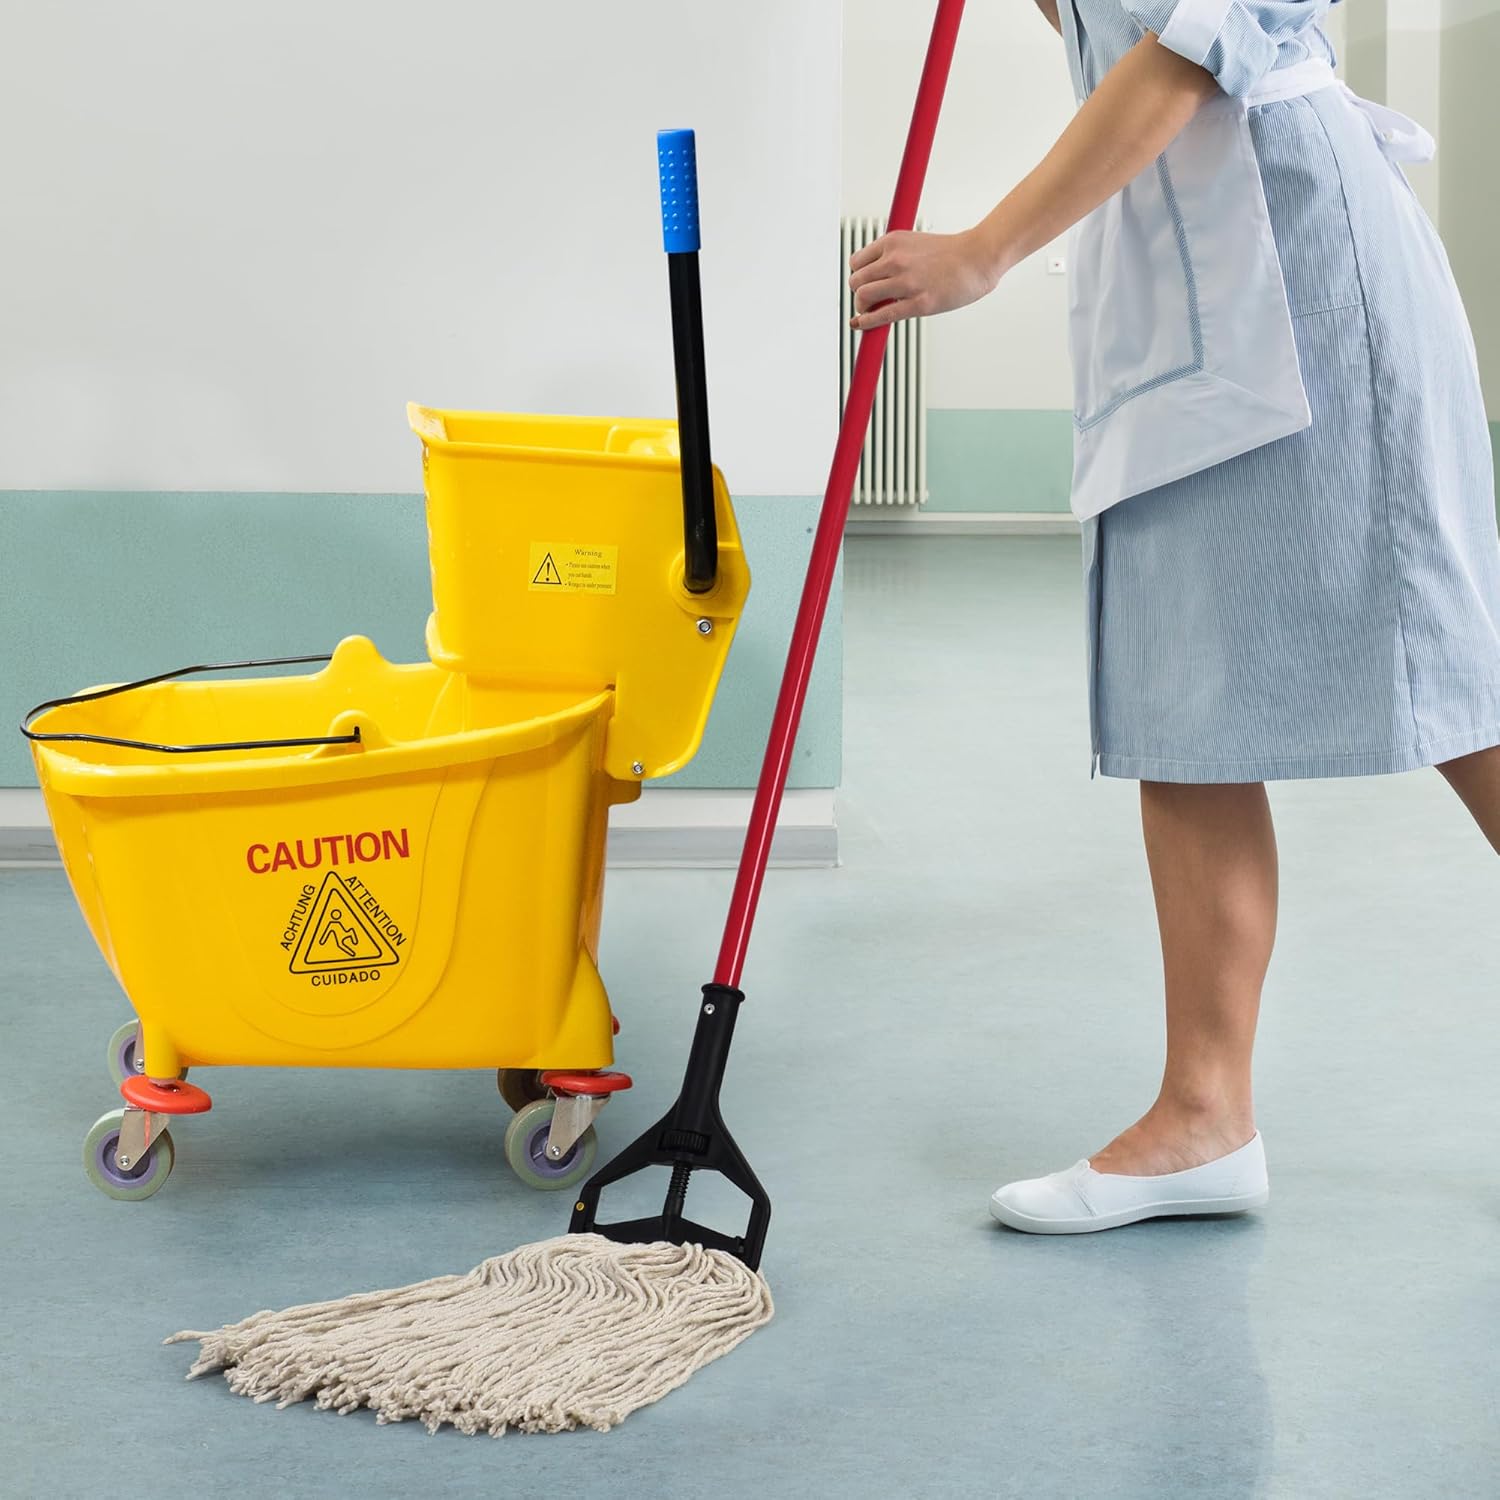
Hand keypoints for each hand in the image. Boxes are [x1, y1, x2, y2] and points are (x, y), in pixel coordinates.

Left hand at [848, 228, 999, 331]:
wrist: (978, 257)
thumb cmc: (951, 253)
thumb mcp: (915, 243)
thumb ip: (894, 256)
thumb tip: (878, 277)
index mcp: (893, 241)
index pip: (856, 262)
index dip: (858, 276)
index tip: (863, 284)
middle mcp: (895, 259)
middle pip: (855, 281)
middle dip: (858, 294)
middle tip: (866, 302)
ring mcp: (906, 281)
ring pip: (863, 297)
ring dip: (862, 308)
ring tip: (870, 313)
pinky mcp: (918, 303)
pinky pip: (882, 315)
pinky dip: (867, 322)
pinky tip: (862, 325)